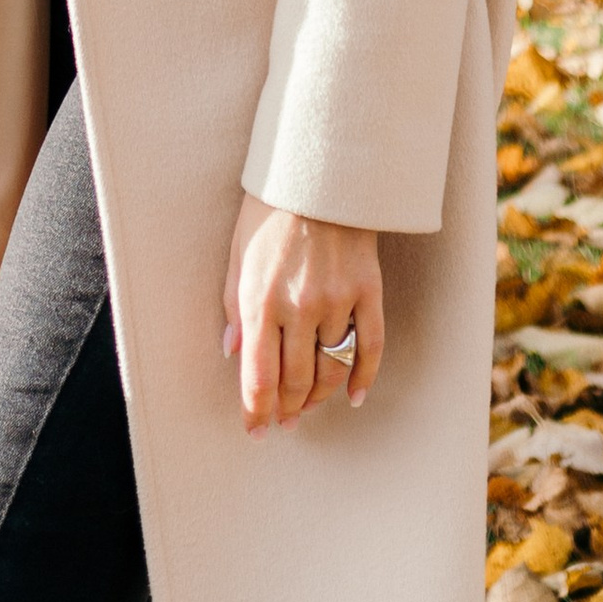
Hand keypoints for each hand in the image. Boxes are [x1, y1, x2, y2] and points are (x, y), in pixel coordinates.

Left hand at [221, 193, 383, 431]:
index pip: (259, 376)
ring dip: (318, 397)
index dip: (256, 411)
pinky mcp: (368, 292)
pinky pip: (370, 348)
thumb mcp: (237, 252)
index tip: (255, 430)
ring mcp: (337, 301)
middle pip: (295, 380)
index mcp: (260, 299)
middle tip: (282, 421)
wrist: (320, 171)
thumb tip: (232, 354)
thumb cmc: (269, 210)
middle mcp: (299, 306)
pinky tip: (354, 397)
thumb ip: (233, 307)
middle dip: (286, 408)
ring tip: (306, 408)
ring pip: (330, 370)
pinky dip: (363, 379)